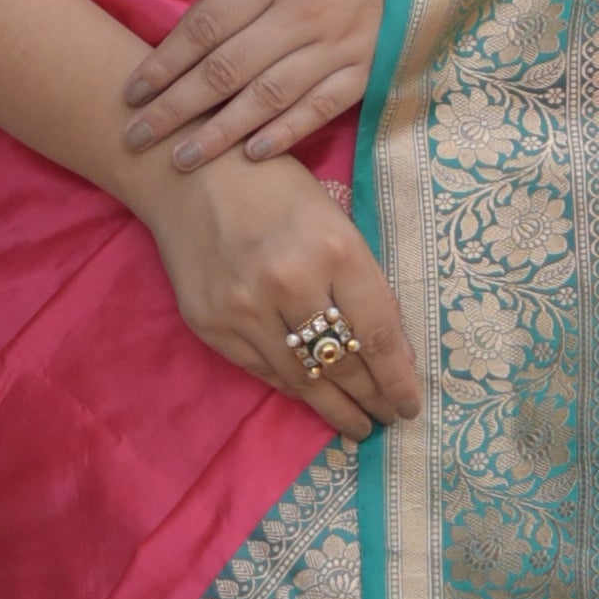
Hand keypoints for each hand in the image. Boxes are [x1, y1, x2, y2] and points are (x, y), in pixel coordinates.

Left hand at [121, 0, 397, 172]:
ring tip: (183, 160)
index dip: (163, 65)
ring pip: (266, 100)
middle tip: (137, 138)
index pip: (203, 29)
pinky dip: (284, 134)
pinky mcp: (367, 69)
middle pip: (224, 71)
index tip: (132, 92)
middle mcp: (300, 14)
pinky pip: (319, 109)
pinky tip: (252, 155)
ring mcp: (336, 46)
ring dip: (220, 134)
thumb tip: (196, 21)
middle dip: (175, 109)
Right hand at [132, 145, 421, 442]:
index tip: (409, 404)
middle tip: (388, 418)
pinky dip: (293, 388)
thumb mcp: (335, 218)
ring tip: (356, 423)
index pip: (377, 335)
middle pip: (342, 364)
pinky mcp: (211, 324)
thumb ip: (359, 279)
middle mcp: (290, 283)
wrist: (189, 175)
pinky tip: (312, 396)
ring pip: (301, 379)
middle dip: (371, 398)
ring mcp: (244, 308)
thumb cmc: (275, 188)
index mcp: (334, 249)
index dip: (397, 379)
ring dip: (334, 407)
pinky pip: (262, 370)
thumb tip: (388, 350)